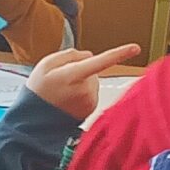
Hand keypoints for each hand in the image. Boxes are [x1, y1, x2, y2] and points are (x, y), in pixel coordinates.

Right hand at [23, 44, 139, 120]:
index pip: (100, 62)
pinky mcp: (91, 109)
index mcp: (73, 75)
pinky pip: (91, 93)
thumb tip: (89, 55)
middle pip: (92, 69)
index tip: (135, 48)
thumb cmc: (38, 91)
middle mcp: (84, 90)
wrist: (34, 121)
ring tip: (62, 92)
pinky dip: (81, 93)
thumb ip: (69, 54)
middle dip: (80, 70)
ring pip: (92, 81)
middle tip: (60, 81)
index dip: (119, 54)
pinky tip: (67, 100)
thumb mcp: (45, 65)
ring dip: (81, 82)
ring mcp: (89, 101)